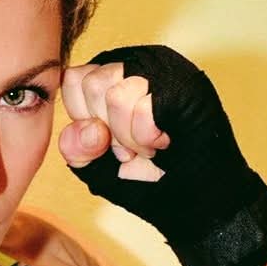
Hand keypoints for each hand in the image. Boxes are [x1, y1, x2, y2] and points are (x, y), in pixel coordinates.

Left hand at [58, 45, 266, 265]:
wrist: (194, 203)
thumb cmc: (148, 180)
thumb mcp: (96, 167)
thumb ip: (74, 147)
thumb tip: (85, 128)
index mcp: (111, 74)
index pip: (72, 81)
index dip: (85, 121)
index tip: (108, 142)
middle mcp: (136, 63)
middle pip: (92, 86)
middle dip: (108, 131)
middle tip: (133, 148)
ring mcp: (164, 69)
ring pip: (116, 95)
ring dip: (130, 137)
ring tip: (150, 146)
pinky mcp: (186, 85)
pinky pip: (143, 107)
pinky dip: (148, 137)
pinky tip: (166, 142)